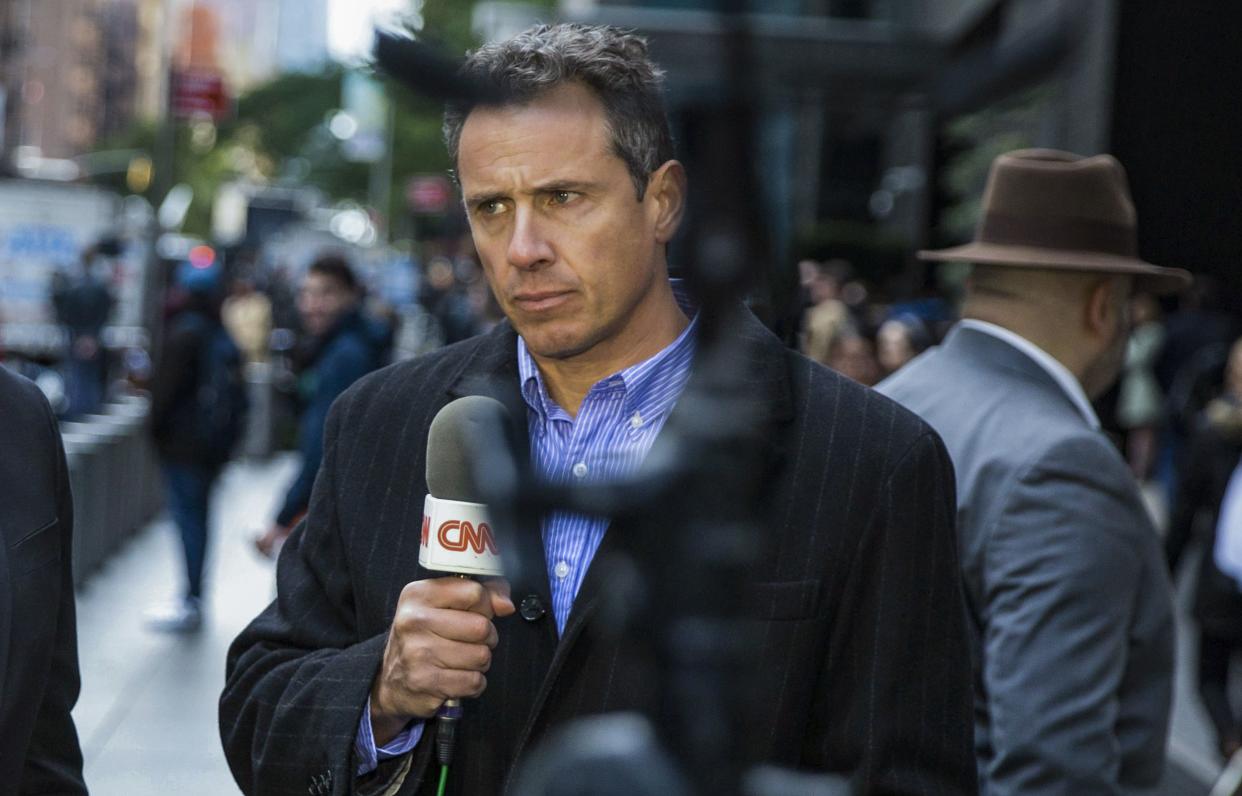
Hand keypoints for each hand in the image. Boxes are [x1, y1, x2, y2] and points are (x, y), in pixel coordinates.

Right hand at [370, 577, 513, 744]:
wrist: (391, 682)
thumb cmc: (424, 638)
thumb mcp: (443, 605)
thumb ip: (482, 594)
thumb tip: (505, 605)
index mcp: (418, 595)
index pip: (475, 592)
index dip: (485, 606)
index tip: (475, 613)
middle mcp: (414, 621)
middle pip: (482, 626)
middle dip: (486, 638)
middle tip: (470, 642)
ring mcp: (418, 653)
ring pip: (481, 656)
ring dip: (479, 662)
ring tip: (461, 660)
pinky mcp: (425, 682)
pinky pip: (474, 681)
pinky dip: (473, 683)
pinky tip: (457, 678)